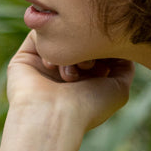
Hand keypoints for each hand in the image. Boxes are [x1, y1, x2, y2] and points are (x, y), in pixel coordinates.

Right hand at [7, 32, 133, 130]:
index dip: (105, 48)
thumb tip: (122, 48)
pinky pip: (40, 35)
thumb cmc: (89, 106)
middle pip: (80, 41)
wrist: (54, 116)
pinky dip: (50, 44)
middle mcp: (65, 70)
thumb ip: (125, 66)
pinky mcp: (25, 58)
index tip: (109, 58)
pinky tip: (53, 66)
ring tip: (72, 73)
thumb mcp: (119, 89)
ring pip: (61, 37)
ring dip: (70, 49)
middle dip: (88, 47)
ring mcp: (44, 64)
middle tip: (89, 65)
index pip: (97, 50)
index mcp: (86, 79)